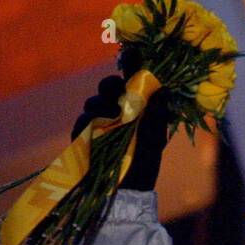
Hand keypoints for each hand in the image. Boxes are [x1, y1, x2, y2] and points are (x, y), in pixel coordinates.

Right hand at [70, 48, 169, 191]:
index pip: (133, 82)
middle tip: (115, 88)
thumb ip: (156, 114)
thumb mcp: (155, 140)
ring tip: (110, 116)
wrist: (124, 193)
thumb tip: (162, 89)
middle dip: (110, 84)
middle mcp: (119, 113)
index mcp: (138, 110)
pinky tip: (96, 127)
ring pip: (94, 100)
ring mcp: (100, 123)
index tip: (131, 51)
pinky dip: (88, 120)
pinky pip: (83, 118)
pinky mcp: (85, 134)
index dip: (131, 65)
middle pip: (109, 86)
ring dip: (100, 103)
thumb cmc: (144, 168)